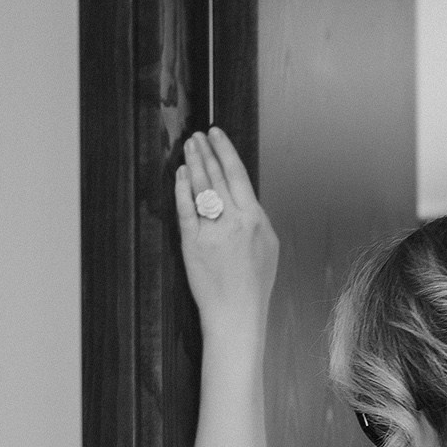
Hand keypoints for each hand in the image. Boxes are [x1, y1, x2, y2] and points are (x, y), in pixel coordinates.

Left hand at [175, 127, 279, 340]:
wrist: (237, 313)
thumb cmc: (254, 284)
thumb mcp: (268, 247)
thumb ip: (255, 219)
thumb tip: (243, 198)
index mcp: (256, 219)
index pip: (238, 175)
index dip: (225, 151)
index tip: (216, 134)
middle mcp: (235, 221)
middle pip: (217, 176)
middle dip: (206, 151)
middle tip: (197, 135)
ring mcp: (213, 232)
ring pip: (201, 188)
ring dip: (193, 164)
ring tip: (188, 147)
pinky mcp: (193, 244)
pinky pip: (186, 209)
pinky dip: (181, 189)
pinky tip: (179, 175)